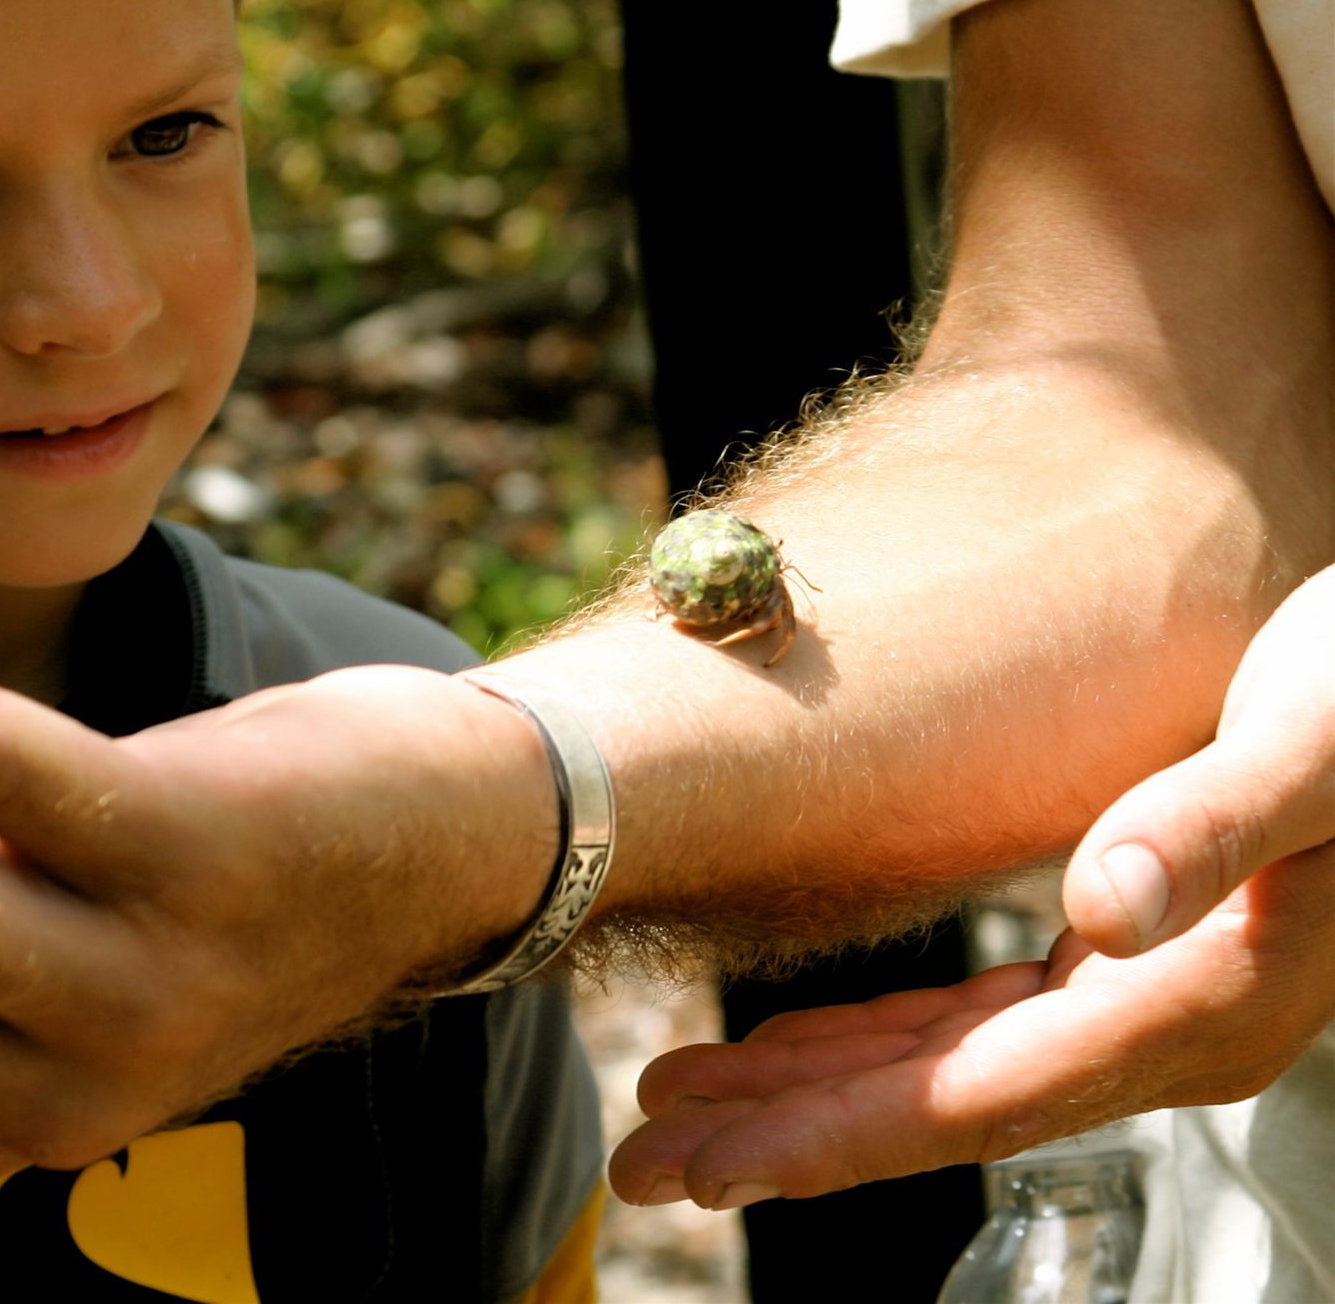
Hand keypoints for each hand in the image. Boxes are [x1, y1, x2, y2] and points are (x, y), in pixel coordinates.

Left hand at [608, 565, 1334, 1208]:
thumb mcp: (1310, 748)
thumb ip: (1207, 832)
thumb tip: (1100, 913)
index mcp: (1198, 1001)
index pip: (978, 1097)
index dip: (839, 1136)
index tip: (715, 1167)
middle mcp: (1165, 1029)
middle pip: (940, 1107)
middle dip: (786, 1136)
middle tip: (646, 1158)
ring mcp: (1143, 1003)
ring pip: (945, 1072)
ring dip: (812, 1091)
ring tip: (686, 1103)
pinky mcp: (1124, 961)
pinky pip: (978, 1027)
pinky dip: (880, 1042)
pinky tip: (798, 1049)